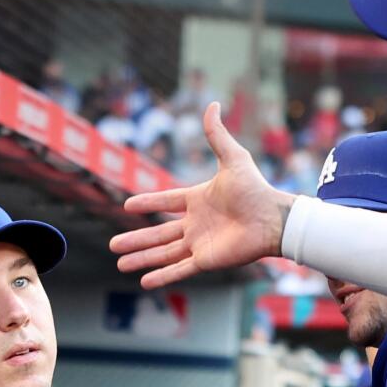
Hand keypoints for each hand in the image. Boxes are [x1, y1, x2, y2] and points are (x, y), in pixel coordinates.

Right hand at [112, 102, 296, 289]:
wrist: (272, 219)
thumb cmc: (255, 188)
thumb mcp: (233, 158)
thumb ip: (217, 135)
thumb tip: (212, 104)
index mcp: (198, 200)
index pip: (166, 203)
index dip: (148, 204)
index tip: (127, 206)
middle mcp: (196, 224)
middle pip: (158, 234)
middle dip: (135, 240)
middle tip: (113, 244)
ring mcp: (199, 244)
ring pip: (163, 253)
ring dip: (142, 259)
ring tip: (120, 263)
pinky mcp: (206, 261)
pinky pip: (179, 270)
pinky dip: (162, 276)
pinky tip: (143, 282)